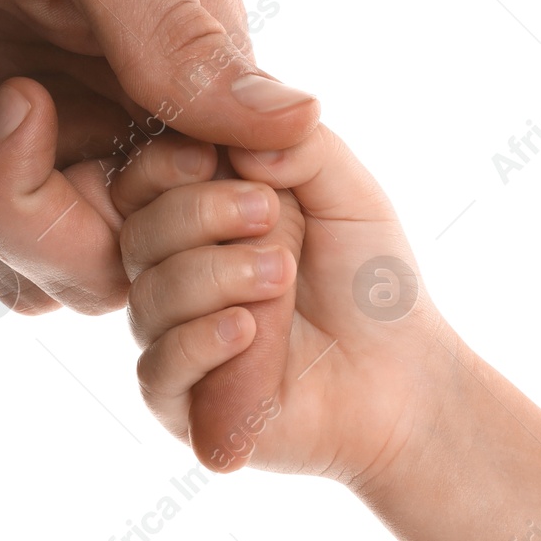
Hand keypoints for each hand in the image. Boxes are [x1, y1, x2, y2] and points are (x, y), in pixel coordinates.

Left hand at [0, 0, 319, 313]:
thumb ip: (176, 28)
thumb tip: (300, 123)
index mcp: (189, 60)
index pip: (222, 203)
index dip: (170, 232)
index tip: (92, 169)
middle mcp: (123, 117)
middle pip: (121, 266)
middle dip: (38, 226)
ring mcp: (41, 145)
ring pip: (35, 280)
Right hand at [118, 124, 452, 477]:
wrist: (403, 374)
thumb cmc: (368, 278)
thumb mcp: (345, 189)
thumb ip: (296, 144)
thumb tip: (229, 137)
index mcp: (197, 216)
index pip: (140, 179)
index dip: (164, 163)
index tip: (214, 157)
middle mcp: (172, 272)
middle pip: (137, 232)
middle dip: (198, 213)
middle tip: (268, 213)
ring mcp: (172, 338)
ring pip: (148, 298)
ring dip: (214, 276)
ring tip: (282, 274)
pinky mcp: (182, 403)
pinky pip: (158, 368)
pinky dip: (200, 340)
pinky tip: (248, 328)